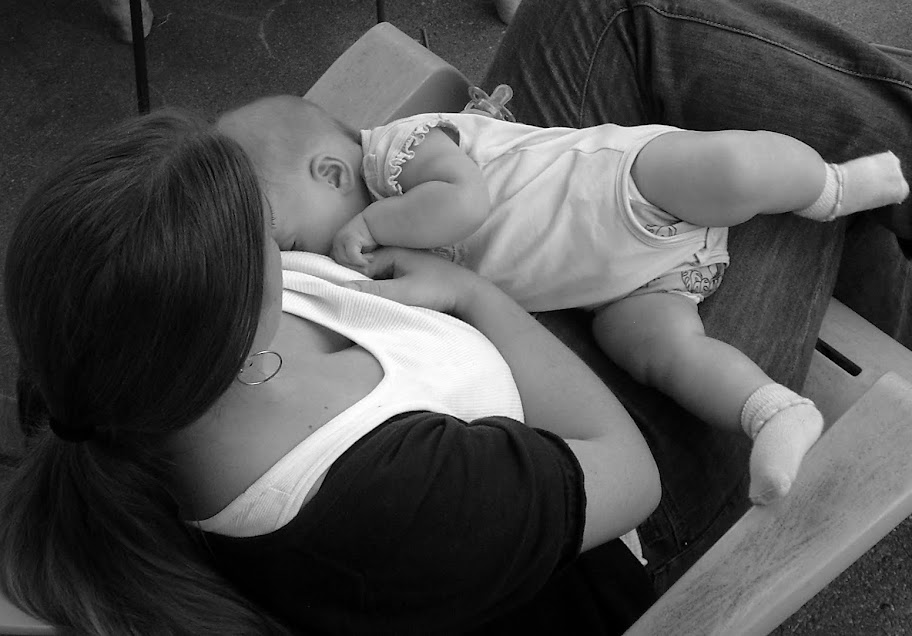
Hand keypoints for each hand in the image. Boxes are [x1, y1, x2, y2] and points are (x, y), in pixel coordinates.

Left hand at [331, 213, 377, 270]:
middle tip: (368, 270)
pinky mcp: (349, 238)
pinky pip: (352, 257)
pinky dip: (362, 260)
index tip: (361, 274)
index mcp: (336, 248)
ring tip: (371, 261)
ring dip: (359, 265)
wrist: (380, 224)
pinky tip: (372, 258)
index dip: (348, 271)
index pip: (336, 267)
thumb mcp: (361, 256)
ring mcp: (341, 240)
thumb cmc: (372, 242)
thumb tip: (351, 282)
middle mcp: (336, 243)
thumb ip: (354, 265)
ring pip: (345, 262)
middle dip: (354, 270)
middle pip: (339, 265)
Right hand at [342, 247, 487, 314]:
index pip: (358, 268)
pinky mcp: (410, 281)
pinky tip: (387, 309)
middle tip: (356, 309)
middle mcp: (395, 257)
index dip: (350, 285)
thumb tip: (341, 289)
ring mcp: (403, 269)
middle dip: (361, 291)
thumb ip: (374, 291)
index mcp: (391, 252)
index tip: (344, 303)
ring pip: (377, 285)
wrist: (470, 296)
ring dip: (374, 296)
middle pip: (366, 276)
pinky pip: (389, 289)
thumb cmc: (439, 290)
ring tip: (371, 311)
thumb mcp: (404, 292)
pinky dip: (385, 298)